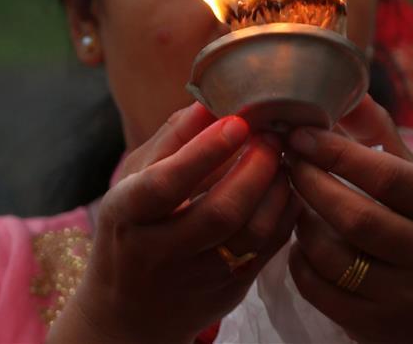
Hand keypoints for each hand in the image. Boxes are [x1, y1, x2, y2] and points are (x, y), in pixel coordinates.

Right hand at [48, 103, 300, 343]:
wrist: (129, 312)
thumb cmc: (132, 227)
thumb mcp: (134, 180)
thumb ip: (171, 140)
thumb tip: (209, 99)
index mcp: (127, 215)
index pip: (165, 184)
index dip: (204, 152)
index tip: (237, 121)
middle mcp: (159, 252)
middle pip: (219, 212)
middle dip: (255, 167)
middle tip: (270, 136)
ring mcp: (198, 277)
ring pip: (252, 234)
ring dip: (277, 188)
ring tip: (282, 157)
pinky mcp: (231, 291)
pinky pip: (270, 249)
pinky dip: (285, 212)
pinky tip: (286, 186)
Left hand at [284, 97, 412, 343]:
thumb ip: (385, 138)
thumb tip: (350, 91)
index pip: (386, 176)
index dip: (335, 152)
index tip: (300, 133)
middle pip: (353, 216)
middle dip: (309, 182)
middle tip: (285, 159)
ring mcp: (404, 297)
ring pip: (331, 255)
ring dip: (300, 222)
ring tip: (294, 200)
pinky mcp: (374, 327)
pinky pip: (317, 289)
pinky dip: (298, 260)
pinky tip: (300, 242)